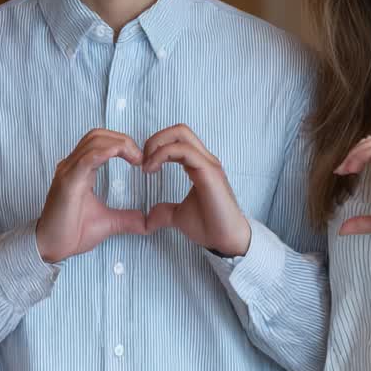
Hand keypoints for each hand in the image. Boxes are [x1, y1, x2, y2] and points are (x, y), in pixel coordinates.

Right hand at [35, 129, 147, 262]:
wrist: (51, 247)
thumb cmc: (72, 233)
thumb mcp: (107, 223)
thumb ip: (127, 219)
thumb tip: (148, 221)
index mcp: (81, 170)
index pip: (101, 142)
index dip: (123, 144)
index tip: (141, 159)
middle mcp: (72, 166)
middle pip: (98, 135)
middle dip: (123, 139)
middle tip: (141, 157)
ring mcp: (68, 172)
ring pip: (93, 142)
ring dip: (118, 144)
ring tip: (135, 158)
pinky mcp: (67, 182)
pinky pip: (85, 159)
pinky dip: (103, 152)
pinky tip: (117, 154)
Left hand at [142, 124, 250, 256]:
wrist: (227, 240)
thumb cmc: (210, 226)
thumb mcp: (178, 216)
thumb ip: (163, 212)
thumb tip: (146, 217)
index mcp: (198, 164)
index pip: (177, 139)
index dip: (156, 146)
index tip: (143, 166)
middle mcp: (204, 159)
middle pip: (179, 129)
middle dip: (155, 139)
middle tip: (142, 160)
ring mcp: (208, 164)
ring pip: (181, 134)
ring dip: (157, 145)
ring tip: (146, 166)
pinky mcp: (209, 172)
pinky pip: (184, 151)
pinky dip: (163, 155)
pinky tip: (152, 170)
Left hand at [334, 136, 370, 257]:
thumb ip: (362, 222)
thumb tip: (342, 230)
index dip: (356, 156)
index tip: (343, 172)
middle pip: (370, 143)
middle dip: (351, 153)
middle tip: (340, 171)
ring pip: (370, 144)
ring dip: (352, 154)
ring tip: (344, 170)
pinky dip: (358, 157)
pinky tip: (351, 171)